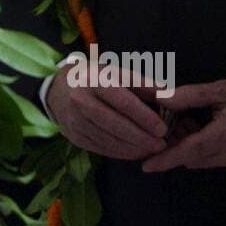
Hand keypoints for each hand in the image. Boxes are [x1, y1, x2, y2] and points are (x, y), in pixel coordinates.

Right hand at [47, 56, 168, 159]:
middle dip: (140, 137)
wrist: (58, 89)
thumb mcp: (115, 72)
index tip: (162, 128)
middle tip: (161, 144)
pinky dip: (120, 153)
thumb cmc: (94, 78)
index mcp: (95, 80)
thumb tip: (167, 95)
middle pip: (114, 124)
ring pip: (108, 140)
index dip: (144, 117)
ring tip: (152, 150)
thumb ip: (141, 84)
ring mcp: (75, 121)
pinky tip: (135, 152)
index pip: (122, 101)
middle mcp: (81, 101)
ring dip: (133, 148)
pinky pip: (100, 148)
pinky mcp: (74, 137)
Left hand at [141, 72, 225, 171]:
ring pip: (206, 160)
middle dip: (176, 147)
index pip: (188, 153)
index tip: (145, 166)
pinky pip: (219, 158)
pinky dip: (206, 147)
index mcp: (225, 136)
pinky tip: (206, 126)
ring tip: (187, 121)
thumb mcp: (223, 88)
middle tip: (167, 125)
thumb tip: (160, 97)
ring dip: (192, 147)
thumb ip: (190, 95)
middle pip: (194, 158)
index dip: (165, 160)